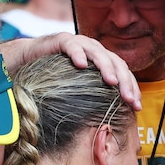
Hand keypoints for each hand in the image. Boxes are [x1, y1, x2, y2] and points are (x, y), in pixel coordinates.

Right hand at [0, 34, 140, 110]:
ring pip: (98, 52)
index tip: (137, 107)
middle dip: (125, 81)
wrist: (28, 60)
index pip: (123, 73)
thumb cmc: (54, 78)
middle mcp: (94, 50)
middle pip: (116, 63)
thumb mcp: (78, 91)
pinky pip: (72, 45)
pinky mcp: (61, 40)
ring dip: (106, 67)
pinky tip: (80, 64)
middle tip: (129, 99)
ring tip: (112, 82)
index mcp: (102, 61)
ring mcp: (79, 43)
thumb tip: (109, 124)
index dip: (132, 88)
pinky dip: (77, 53)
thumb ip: (93, 99)